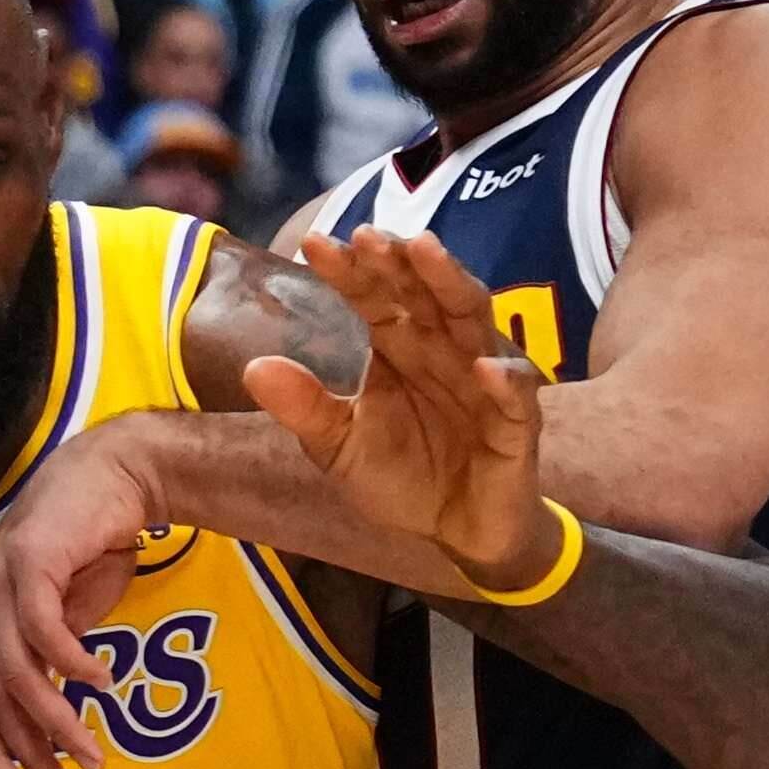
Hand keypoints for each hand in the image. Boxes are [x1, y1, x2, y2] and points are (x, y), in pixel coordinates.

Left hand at [0, 421, 153, 768]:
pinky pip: (45, 634)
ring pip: (20, 677)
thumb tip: (48, 727)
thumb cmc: (88, 550)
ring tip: (93, 754)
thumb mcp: (62, 622)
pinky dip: (73, 666)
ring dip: (59, 723)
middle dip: (31, 756)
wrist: (113, 476)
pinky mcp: (27, 564)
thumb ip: (45, 669)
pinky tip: (102, 684)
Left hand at [243, 227, 567, 608]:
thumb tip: (252, 368)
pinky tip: (484, 367)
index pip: (373, 295)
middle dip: (398, 261)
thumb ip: (305, 409)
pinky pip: (515, 394)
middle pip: (423, 290)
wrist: (458, 533)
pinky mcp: (516, 420)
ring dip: (450, 283)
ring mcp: (482, 377)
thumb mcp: (341, 448)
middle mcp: (441, 347)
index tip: (313, 244)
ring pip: (472, 317)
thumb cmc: (404, 476)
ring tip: (425, 253)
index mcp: (398, 346)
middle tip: (368, 236)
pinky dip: (503, 378)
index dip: (347, 270)